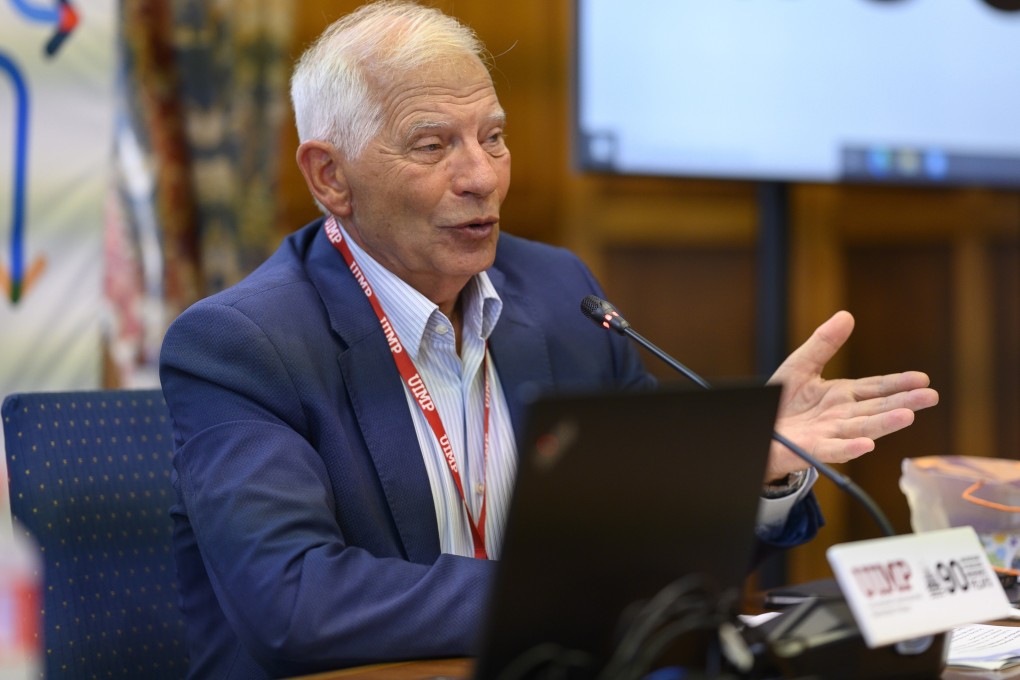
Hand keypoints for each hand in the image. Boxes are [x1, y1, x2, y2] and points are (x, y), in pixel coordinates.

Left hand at [763, 310, 938, 482]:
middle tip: (931, 397)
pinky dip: (849, 448)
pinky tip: (866, 445)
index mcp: (843, 395)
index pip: (877, 388)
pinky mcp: (812, 449)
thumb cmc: (781, 399)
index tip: (923, 379)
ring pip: (862, 428)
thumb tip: (847, 315)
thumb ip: (824, 344)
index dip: (899, 383)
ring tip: (908, 416)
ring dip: (885, 423)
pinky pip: (833, 449)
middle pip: (877, 408)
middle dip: (904, 402)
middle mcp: (842, 416)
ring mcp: (830, 434)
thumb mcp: (801, 365)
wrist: (758, 425)